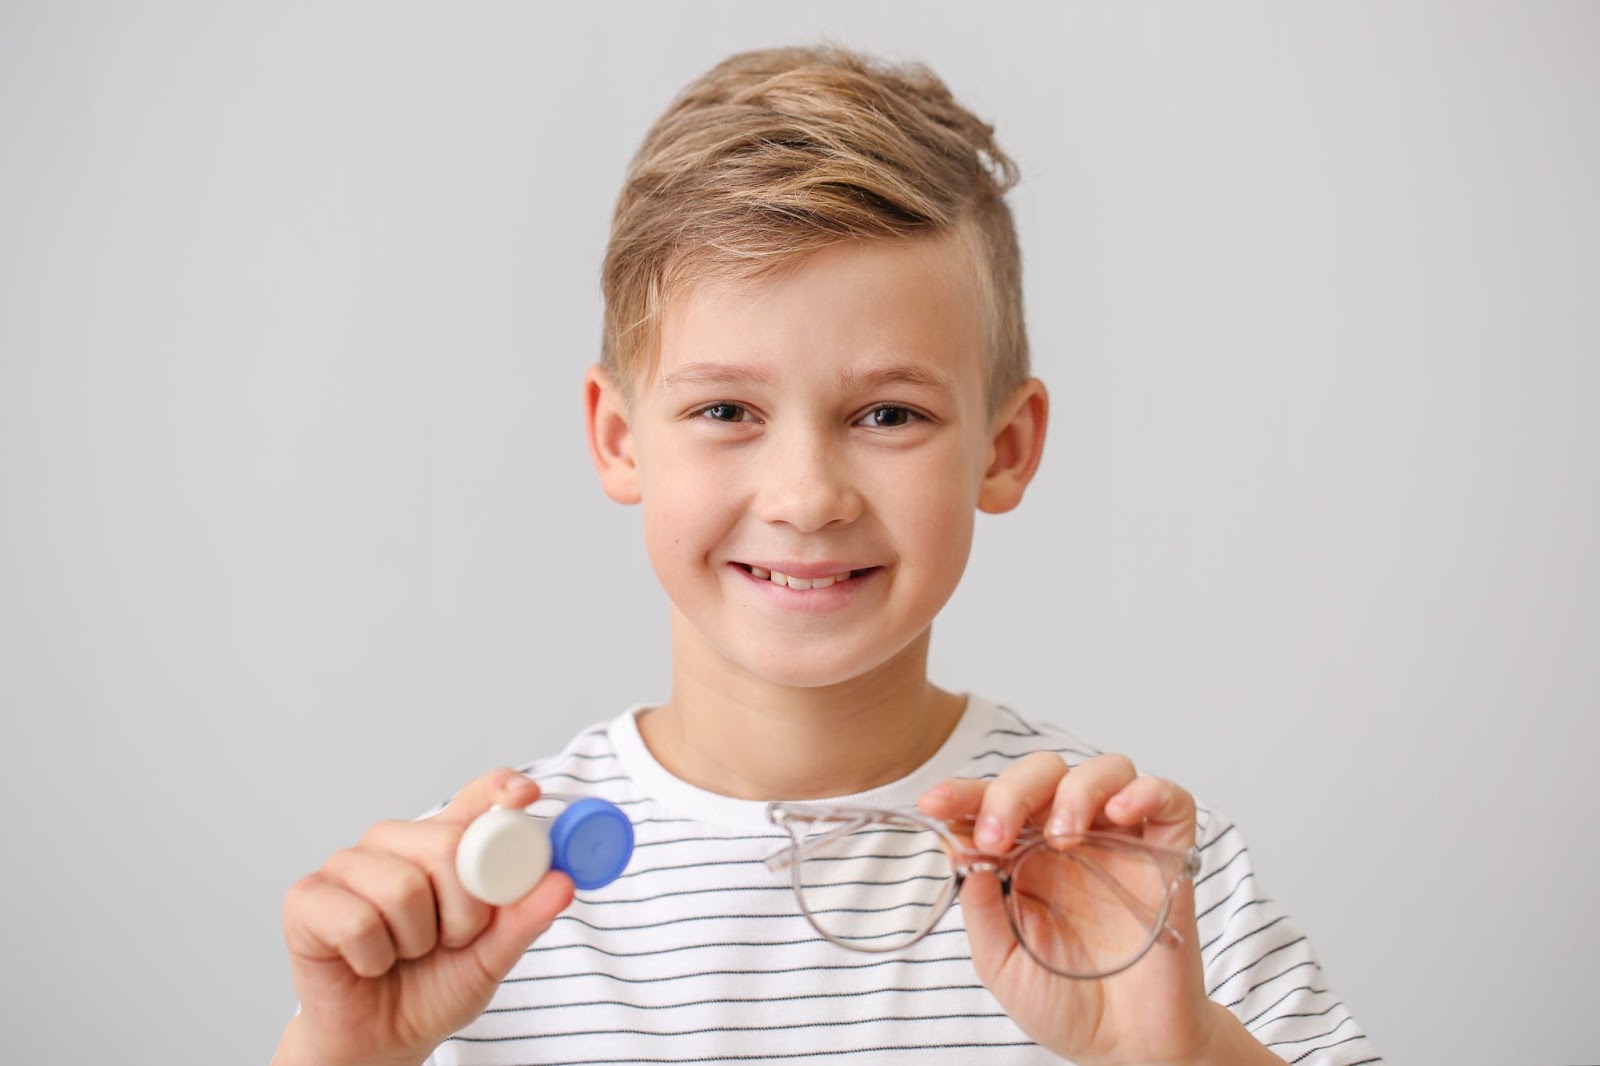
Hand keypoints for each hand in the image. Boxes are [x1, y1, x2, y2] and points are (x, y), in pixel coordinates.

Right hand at [273, 770, 575, 1065]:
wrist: (381, 1040)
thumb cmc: (433, 988)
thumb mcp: (492, 957)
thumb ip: (524, 918)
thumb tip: (563, 882)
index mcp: (443, 844)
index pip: (475, 798)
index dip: (500, 790)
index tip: (525, 796)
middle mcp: (395, 842)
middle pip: (446, 845)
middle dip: (464, 910)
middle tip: (452, 939)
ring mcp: (347, 865)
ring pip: (402, 887)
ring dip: (416, 940)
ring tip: (406, 952)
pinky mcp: (306, 897)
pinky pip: (358, 921)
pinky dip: (374, 957)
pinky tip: (369, 962)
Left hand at [918, 752, 1222, 1065]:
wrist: (1130, 1047)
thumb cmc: (1066, 1004)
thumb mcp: (1004, 965)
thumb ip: (983, 912)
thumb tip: (963, 854)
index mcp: (1025, 857)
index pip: (993, 804)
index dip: (964, 794)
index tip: (933, 804)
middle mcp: (1072, 839)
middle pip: (1044, 773)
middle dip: (1011, 791)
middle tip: (997, 835)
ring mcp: (1121, 843)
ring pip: (1106, 770)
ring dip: (1076, 790)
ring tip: (1063, 837)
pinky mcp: (1169, 857)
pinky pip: (1169, 800)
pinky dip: (1147, 791)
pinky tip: (1121, 814)